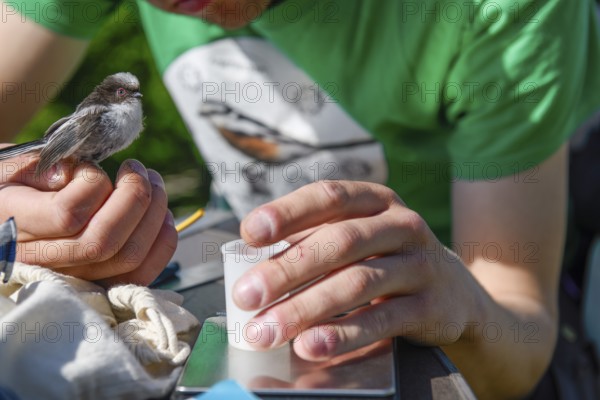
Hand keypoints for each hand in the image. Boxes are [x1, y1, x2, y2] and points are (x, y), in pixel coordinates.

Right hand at [0, 151, 176, 285]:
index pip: (67, 214)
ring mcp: (71, 278)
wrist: (4, 215)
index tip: (93, 165)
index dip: (93, 183)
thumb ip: (41, 165)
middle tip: (138, 170)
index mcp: (13, 225)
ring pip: (127, 258)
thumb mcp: (11, 165)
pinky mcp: (97, 284)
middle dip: (135, 197)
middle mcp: (40, 261)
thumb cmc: (9, 184)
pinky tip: (162, 215)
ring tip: (153, 184)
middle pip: (104, 241)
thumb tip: (77, 171)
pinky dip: (161, 243)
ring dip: (154, 215)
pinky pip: (140, 275)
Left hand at [234, 181, 481, 360]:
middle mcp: (400, 225)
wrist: (454, 292)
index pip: (328, 196)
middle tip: (247, 295)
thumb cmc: (386, 259)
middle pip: (339, 242)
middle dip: (287, 270)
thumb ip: (314, 240)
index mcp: (375, 200)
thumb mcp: (358, 238)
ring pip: (357, 282)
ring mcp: (419, 264)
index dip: (288, 212)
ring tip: (268, 331)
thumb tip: (252, 261)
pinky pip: (382, 320)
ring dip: (306, 308)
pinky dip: (343, 334)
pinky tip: (311, 344)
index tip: (250, 232)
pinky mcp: (430, 306)